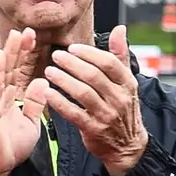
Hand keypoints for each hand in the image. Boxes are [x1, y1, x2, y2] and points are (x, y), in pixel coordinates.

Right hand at [0, 27, 46, 175]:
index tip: (35, 37)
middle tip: (28, 29)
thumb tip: (40, 82)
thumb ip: (34, 102)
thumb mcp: (30, 122)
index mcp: (11, 97)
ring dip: (9, 54)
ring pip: (2, 72)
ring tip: (16, 36)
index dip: (26, 54)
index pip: (20, 71)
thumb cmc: (10, 146)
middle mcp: (0, 94)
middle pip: (11, 66)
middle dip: (19, 48)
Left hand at [43, 25, 148, 175]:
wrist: (128, 146)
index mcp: (127, 84)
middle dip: (72, 64)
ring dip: (64, 80)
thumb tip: (119, 29)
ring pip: (83, 93)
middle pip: (94, 76)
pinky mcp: (94, 130)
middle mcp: (119, 99)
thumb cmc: (123, 110)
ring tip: (49, 72)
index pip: (108, 63)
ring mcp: (107, 116)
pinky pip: (74, 113)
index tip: (72, 48)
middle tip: (56, 56)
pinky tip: (48, 93)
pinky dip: (59, 102)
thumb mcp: (127, 83)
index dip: (89, 53)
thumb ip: (120, 56)